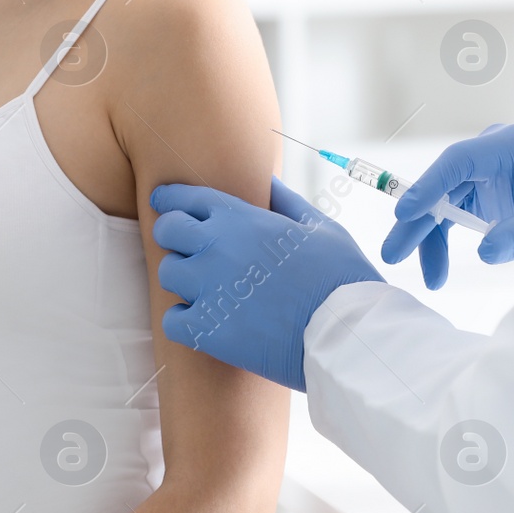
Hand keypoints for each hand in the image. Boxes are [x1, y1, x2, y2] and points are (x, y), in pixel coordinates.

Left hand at [151, 177, 382, 390]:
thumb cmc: (340, 276)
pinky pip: (172, 320)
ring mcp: (208, 288)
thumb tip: (267, 180)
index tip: (167, 206)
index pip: (184, 198)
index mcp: (240, 218)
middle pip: (166, 230)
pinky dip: (185, 322)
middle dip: (174, 236)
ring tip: (209, 290)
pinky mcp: (207, 329)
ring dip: (184, 281)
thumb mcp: (319, 226)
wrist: (346, 331)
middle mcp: (216, 247)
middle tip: (190, 250)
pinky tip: (208, 322)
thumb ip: (286, 201)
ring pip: (168, 274)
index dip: (171, 200)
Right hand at [381, 123, 513, 288]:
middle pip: (441, 186)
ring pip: (441, 205)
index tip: (404, 213)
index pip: (459, 160)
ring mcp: (479, 173)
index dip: (429, 186)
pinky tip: (438, 272)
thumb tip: (485, 253)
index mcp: (509, 145)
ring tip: (432, 280)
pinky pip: (450, 217)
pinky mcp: (477, 193)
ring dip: (428, 241)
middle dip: (416, 223)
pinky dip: (441, 244)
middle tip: (392, 254)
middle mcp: (487, 154)